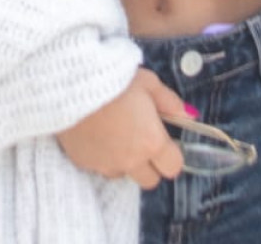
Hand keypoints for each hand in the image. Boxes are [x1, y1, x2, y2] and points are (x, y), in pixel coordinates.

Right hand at [56, 68, 184, 188]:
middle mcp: (131, 160)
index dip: (172, 155)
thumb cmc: (114, 79)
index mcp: (152, 142)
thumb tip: (189, 115)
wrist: (71, 83)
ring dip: (125, 162)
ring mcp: (106, 165)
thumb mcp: (148, 83)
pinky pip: (100, 168)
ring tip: (117, 135)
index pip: (174, 167)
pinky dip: (103, 157)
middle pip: (150, 180)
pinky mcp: (84, 163)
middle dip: (151, 165)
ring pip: (124, 175)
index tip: (165, 141)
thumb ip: (170, 102)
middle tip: (142, 140)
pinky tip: (98, 135)